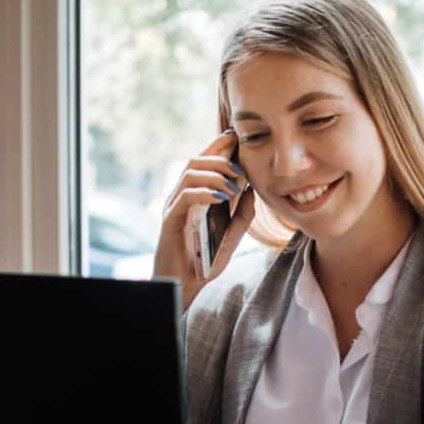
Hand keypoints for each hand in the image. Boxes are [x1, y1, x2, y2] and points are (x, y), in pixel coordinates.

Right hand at [152, 130, 254, 310]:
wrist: (186, 285)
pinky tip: (222, 197)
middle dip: (220, 156)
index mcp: (196, 196)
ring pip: (190, 172)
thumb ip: (242, 215)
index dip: (220, 146)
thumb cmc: (204, 261)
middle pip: (196, 159)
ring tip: (234, 183)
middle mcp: (183, 195)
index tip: (238, 138)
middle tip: (241, 166)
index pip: (205, 162)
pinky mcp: (170, 219)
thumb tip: (253, 192)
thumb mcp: (231, 237)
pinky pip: (185, 196)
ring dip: (215, 173)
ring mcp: (174, 205)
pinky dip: (204, 192)